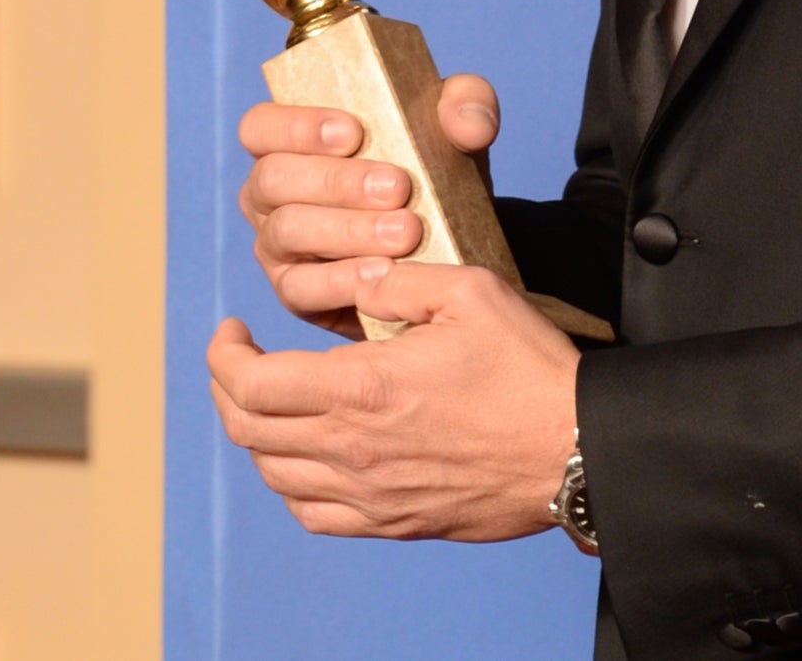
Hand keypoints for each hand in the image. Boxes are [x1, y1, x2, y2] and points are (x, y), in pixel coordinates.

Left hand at [208, 259, 582, 542]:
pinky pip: (312, 514)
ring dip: (255, 433)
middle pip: (249, 430)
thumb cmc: (529, 367)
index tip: (232, 327)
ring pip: (274, 474)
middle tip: (240, 355)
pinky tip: (305, 455)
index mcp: (363, 388)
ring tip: (269, 398)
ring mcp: (370, 495)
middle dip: (228, 386)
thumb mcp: (471, 291)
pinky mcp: (393, 522)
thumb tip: (354, 279)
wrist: (576, 448)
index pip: (252, 384)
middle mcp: (353, 449)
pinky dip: (289, 482)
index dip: (225, 354)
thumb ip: (400, 280)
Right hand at [238, 73, 504, 336]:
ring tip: (406, 232)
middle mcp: (273, 191)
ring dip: (346, 230)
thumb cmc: (435, 164)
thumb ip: (467, 103)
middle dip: (335, 181)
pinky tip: (383, 274)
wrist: (452, 238)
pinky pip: (301, 288)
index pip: (261, 125)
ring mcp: (278, 244)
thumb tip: (468, 123)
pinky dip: (342, 280)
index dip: (296, 125)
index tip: (354, 132)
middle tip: (398, 187)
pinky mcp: (297, 292)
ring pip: (286, 231)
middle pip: (272, 179)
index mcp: (293, 140)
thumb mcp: (455, 127)